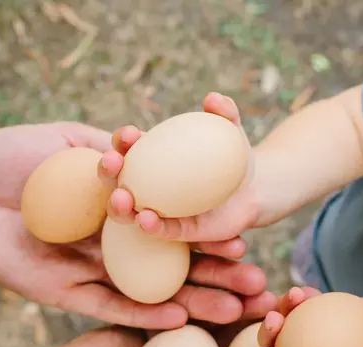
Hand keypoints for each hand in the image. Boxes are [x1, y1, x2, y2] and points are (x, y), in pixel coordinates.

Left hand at [0, 122, 275, 326]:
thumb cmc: (15, 156)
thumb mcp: (75, 144)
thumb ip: (117, 154)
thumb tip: (158, 154)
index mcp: (121, 213)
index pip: (180, 230)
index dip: (214, 240)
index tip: (247, 246)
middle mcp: (116, 246)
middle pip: (177, 267)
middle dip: (219, 279)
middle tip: (257, 289)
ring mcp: (95, 272)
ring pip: (155, 293)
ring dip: (197, 303)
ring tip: (236, 312)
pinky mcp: (69, 294)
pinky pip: (114, 308)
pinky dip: (147, 316)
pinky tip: (182, 322)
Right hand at [99, 92, 263, 241]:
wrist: (255, 189)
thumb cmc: (234, 155)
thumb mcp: (230, 130)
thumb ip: (224, 112)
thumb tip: (213, 99)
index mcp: (154, 156)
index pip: (129, 147)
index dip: (123, 140)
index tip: (128, 134)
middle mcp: (150, 185)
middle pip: (118, 178)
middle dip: (107, 170)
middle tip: (111, 163)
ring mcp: (161, 209)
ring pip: (130, 210)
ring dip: (118, 205)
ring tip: (121, 198)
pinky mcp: (179, 231)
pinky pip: (160, 230)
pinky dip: (150, 226)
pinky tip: (145, 219)